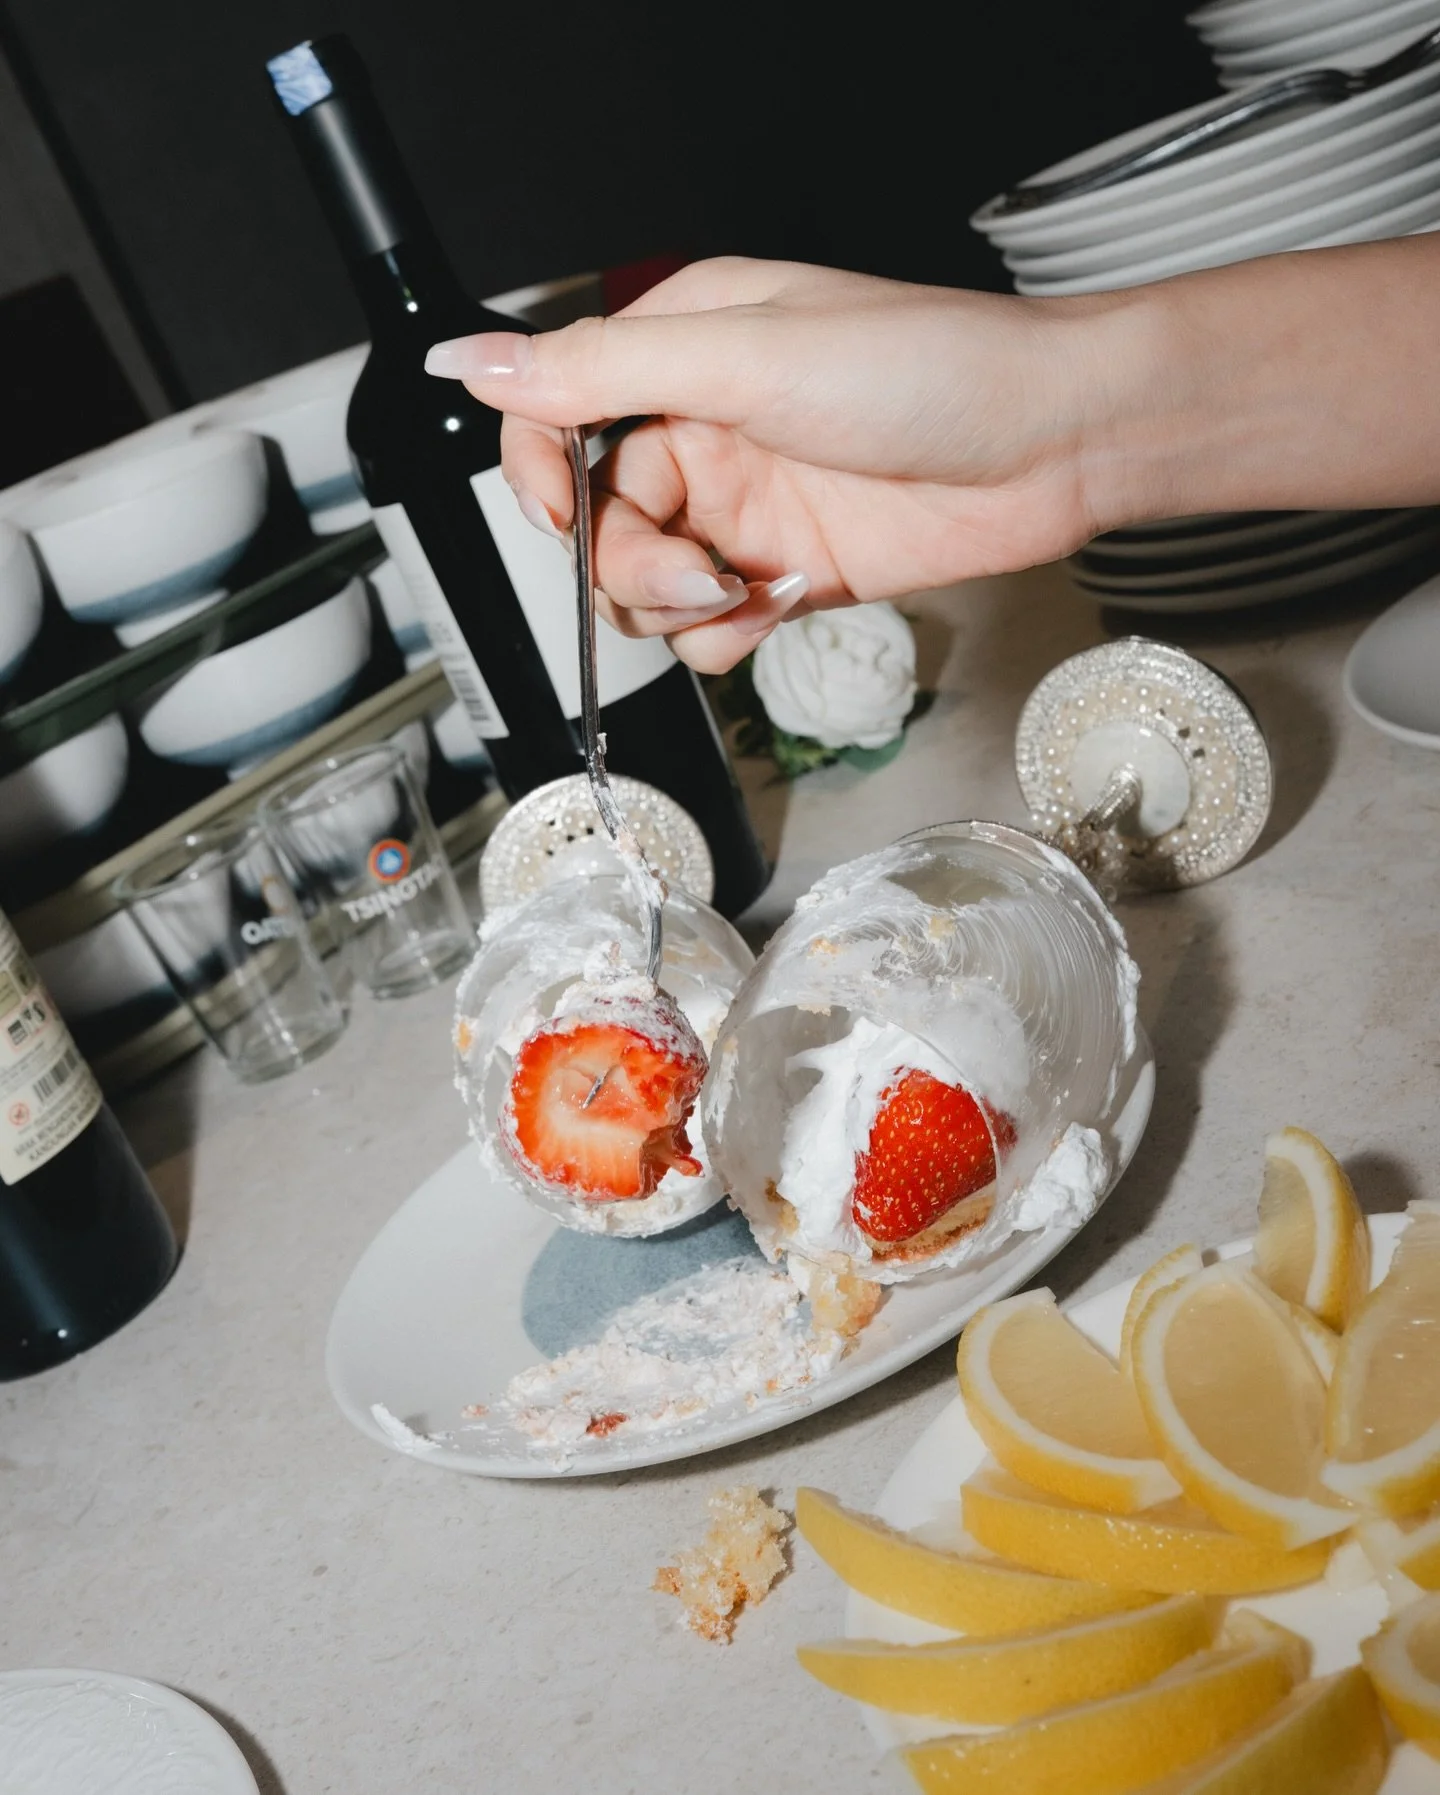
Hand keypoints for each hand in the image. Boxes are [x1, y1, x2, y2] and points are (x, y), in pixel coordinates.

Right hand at [425, 258, 1112, 669]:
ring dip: (677, 608)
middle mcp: (701, 429)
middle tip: (696, 571)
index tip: (564, 517)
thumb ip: (599, 370)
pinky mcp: (784, 575)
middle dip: (627, 565)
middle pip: (595, 524)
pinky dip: (726, 637)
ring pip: (644, 590)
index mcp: (679, 352)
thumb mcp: (747, 356)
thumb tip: (466, 361)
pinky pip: (709, 631)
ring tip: (745, 589)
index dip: (540, 480)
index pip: (553, 421)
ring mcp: (743, 508)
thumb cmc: (927, 368)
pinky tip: (778, 605)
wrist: (1054, 447)